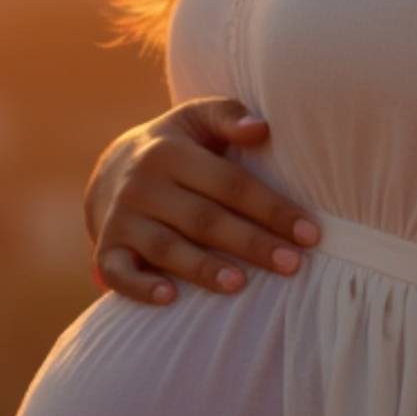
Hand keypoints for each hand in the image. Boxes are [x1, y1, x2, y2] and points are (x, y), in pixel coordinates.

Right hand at [86, 100, 321, 305]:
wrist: (111, 170)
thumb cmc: (177, 146)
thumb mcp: (197, 119)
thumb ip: (228, 117)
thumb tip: (261, 128)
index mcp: (170, 152)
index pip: (230, 184)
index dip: (272, 209)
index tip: (311, 234)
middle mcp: (143, 185)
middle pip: (204, 219)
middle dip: (251, 243)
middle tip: (293, 264)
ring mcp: (121, 219)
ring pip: (166, 248)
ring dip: (202, 267)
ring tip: (240, 284)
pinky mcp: (106, 249)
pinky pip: (117, 272)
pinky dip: (140, 287)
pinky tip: (170, 298)